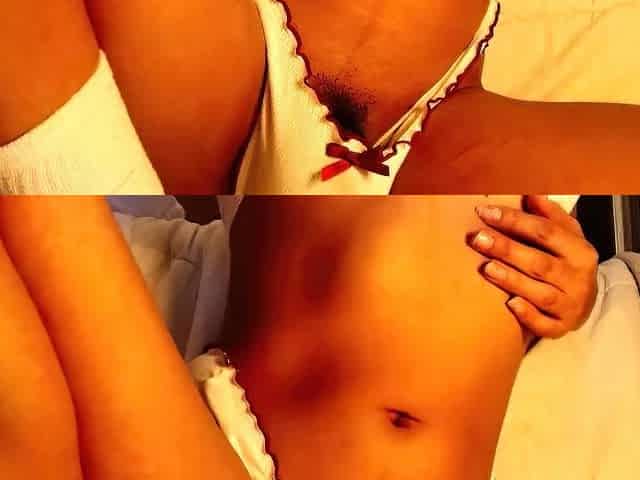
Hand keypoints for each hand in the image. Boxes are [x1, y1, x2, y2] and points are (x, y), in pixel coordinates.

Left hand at [469, 196, 598, 338]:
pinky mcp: (560, 327)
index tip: (485, 212)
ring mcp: (570, 305)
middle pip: (539, 262)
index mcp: (580, 251)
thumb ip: (548, 215)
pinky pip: (544, 324)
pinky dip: (528, 315)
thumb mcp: (566, 235)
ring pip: (540, 293)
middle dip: (507, 249)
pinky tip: (510, 304)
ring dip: (512, 280)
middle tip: (478, 238)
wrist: (584, 302)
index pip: (545, 232)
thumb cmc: (566, 262)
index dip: (514, 220)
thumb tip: (530, 193)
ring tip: (487, 267)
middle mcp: (578, 279)